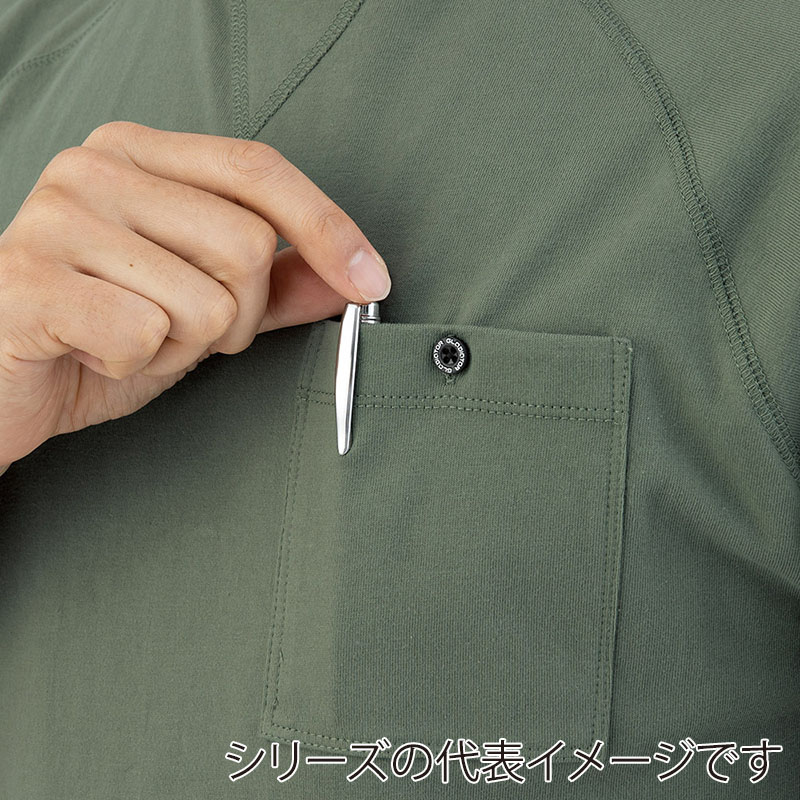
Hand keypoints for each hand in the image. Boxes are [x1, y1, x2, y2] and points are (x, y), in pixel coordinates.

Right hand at [0, 121, 390, 468]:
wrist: (6, 379)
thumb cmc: (102, 334)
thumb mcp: (202, 306)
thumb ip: (276, 287)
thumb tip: (348, 279)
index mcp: (139, 155)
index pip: (260, 171)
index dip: (328, 228)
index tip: (370, 281)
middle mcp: (95, 168)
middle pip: (246, 247)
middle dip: (236, 316)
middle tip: (180, 328)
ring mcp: (55, 218)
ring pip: (205, 301)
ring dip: (183, 346)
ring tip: (131, 339)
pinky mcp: (28, 281)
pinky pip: (145, 335)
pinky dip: (136, 365)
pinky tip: (96, 353)